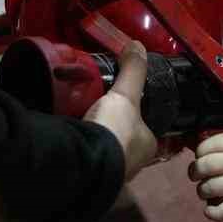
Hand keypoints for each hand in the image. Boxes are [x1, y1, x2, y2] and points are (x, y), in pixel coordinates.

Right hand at [83, 41, 157, 181]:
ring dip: (98, 137)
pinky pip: (89, 156)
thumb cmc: (116, 131)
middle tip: (101, 108)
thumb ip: (132, 72)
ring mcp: (111, 173)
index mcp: (148, 146)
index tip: (122, 103)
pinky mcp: (90, 177)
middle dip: (115, 126)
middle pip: (125, 138)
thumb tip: (137, 44)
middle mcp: (133, 163)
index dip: (137, 114)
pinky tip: (74, 133)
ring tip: (85, 116)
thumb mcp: (125, 96)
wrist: (86, 164)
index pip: (146, 126)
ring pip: (106, 149)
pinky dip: (84, 146)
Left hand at [190, 131, 222, 221]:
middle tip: (195, 175)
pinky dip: (212, 212)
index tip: (200, 156)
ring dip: (202, 191)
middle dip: (195, 171)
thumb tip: (202, 149)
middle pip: (207, 165)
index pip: (211, 144)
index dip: (200, 152)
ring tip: (205, 191)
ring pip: (211, 187)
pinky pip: (222, 211)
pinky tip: (210, 210)